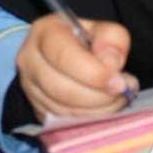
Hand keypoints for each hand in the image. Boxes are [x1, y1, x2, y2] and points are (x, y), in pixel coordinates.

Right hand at [16, 14, 138, 119]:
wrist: (68, 55)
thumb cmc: (86, 41)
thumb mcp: (103, 30)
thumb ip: (112, 40)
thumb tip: (110, 64)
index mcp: (44, 33)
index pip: (63, 56)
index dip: (93, 73)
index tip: (119, 82)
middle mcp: (29, 60)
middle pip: (60, 88)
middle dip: (98, 96)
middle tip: (123, 92)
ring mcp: (30, 88)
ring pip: (63, 109)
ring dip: (97, 110)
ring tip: (117, 98)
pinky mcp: (38, 110)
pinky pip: (64, 123)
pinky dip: (89, 119)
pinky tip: (104, 108)